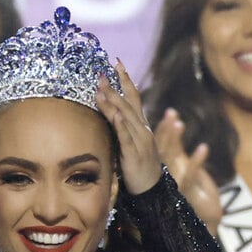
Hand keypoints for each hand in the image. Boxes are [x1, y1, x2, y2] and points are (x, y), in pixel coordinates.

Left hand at [94, 61, 160, 194]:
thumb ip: (122, 128)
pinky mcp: (134, 155)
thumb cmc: (138, 167)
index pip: (134, 97)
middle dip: (114, 87)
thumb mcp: (130, 144)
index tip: (116, 62)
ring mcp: (140, 141)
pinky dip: (121, 126)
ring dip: (113, 102)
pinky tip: (115, 115)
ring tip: (101, 88)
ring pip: (126, 118)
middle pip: (128, 103)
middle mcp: (142, 130)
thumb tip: (110, 114)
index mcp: (141, 125)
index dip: (126, 80)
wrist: (151, 190)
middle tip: (101, 72)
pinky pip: (127, 138)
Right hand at [154, 108, 220, 231]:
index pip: (160, 147)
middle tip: (170, 113)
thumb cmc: (191, 195)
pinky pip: (190, 175)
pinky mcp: (187, 193)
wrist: (200, 222)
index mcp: (164, 170)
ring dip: (175, 141)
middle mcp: (166, 176)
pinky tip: (203, 148)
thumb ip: (176, 153)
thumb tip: (172, 129)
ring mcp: (175, 184)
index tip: (168, 113)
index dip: (163, 129)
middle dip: (166, 130)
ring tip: (180, 124)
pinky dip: (196, 161)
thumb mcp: (181, 170)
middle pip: (163, 150)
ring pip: (172, 160)